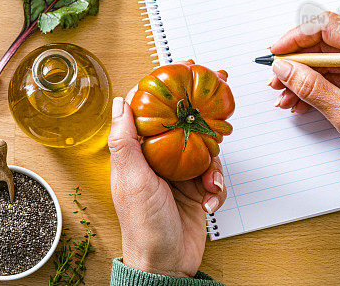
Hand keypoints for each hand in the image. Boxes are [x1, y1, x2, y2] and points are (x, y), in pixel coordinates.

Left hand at [108, 91, 226, 277]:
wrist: (166, 264)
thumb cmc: (142, 225)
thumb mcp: (130, 178)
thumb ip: (125, 139)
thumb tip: (121, 102)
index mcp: (138, 154)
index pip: (151, 114)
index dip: (167, 93)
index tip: (183, 74)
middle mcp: (159, 161)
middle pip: (184, 127)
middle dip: (202, 121)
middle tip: (218, 109)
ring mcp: (179, 175)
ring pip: (205, 151)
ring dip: (212, 167)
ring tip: (208, 183)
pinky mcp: (196, 191)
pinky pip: (214, 177)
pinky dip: (216, 188)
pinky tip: (209, 200)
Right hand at [268, 12, 339, 170]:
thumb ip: (309, 86)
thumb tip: (283, 68)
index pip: (326, 26)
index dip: (295, 37)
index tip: (277, 52)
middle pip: (322, 43)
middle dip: (296, 63)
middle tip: (277, 79)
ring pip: (324, 59)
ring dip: (302, 77)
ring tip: (286, 96)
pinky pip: (332, 72)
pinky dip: (315, 85)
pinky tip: (300, 100)